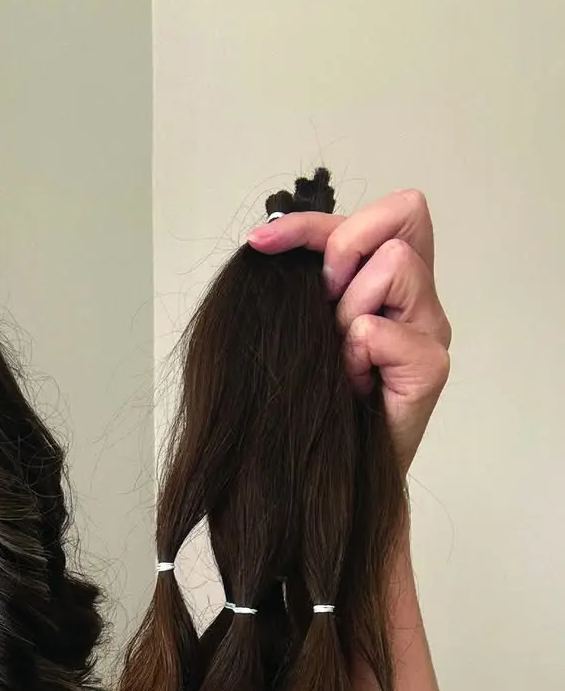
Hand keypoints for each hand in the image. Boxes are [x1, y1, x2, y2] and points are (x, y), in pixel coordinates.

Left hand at [247, 189, 450, 474]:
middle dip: (347, 245)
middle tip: (324, 301)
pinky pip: (378, 331)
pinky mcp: (430, 368)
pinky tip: (351, 386)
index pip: (370, 215)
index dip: (311, 222)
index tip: (260, 245)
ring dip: (346, 312)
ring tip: (340, 360)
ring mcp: (430, 330)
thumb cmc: (312, 408)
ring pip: (393, 266)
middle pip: (406, 211)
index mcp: (388, 280)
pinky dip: (351, 356)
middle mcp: (418, 298)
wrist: (328, 478)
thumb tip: (263, 240)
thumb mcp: (298, 330)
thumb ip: (300, 282)